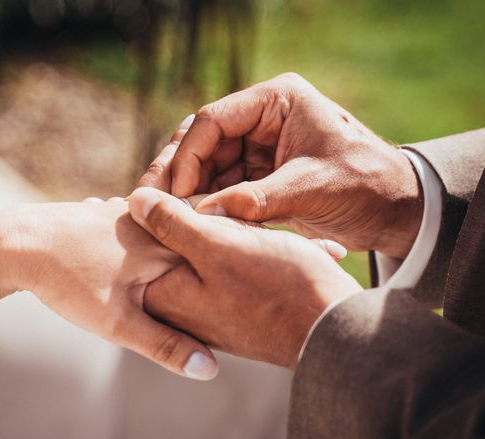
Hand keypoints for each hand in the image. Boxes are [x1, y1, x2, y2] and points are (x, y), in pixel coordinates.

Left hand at [0, 200, 217, 379]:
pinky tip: (131, 259)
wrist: (14, 245)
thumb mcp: (117, 323)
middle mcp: (150, 221)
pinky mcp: (104, 211)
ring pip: (161, 234)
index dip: (225, 280)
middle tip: (210, 289)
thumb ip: (165, 345)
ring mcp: (124, 211)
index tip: (235, 297)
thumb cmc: (67, 282)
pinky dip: (142, 243)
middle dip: (199, 266)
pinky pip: (136, 226)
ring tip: (173, 278)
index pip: (213, 259)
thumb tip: (210, 370)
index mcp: (164, 244)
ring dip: (169, 252)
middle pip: (189, 244)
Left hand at [128, 187, 361, 369]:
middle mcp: (185, 309)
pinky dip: (256, 250)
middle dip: (203, 219)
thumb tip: (135, 200)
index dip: (156, 210)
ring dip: (235, 233)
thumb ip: (172, 225)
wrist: (334, 329)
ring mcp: (214, 310)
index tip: (176, 187)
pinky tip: (280, 246)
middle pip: (177, 247)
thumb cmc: (276, 287)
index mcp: (168, 296)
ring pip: (212, 252)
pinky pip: (238, 266)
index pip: (140, 246)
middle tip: (226, 208)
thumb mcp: (218, 247)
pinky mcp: (240, 306)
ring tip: (261, 231)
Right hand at [139, 73, 422, 258]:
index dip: (188, 156)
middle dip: (179, 174)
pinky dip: (208, 206)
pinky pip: (223, 188)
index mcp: (276, 102)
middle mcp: (262, 120)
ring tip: (166, 219)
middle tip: (152, 202)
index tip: (176, 193)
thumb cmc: (366, 184)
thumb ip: (256, 200)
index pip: (214, 120)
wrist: (397, 209)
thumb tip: (202, 216)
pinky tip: (192, 225)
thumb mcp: (312, 187)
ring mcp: (259, 148)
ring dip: (189, 193)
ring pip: (208, 168)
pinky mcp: (260, 176)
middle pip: (203, 143)